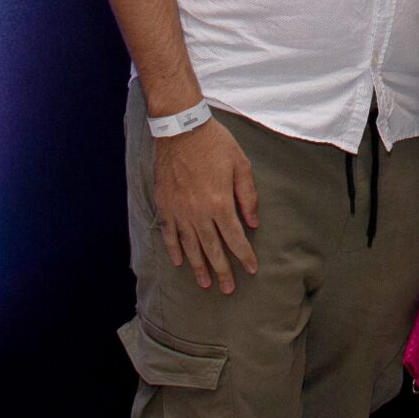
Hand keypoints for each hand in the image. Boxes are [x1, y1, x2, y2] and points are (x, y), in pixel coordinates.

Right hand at [153, 120, 258, 292]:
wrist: (180, 128)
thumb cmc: (214, 143)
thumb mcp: (241, 165)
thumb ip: (247, 195)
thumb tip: (253, 222)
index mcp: (220, 203)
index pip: (235, 238)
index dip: (244, 255)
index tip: (251, 269)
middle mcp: (198, 212)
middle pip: (212, 248)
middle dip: (222, 271)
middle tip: (228, 289)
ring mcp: (179, 210)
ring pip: (190, 246)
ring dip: (199, 266)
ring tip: (204, 283)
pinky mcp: (165, 204)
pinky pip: (170, 233)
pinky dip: (174, 249)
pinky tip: (179, 261)